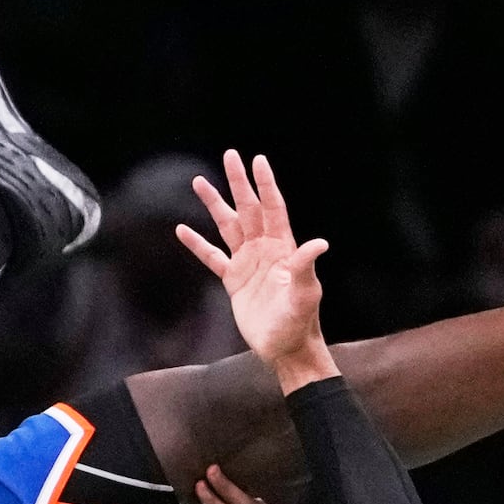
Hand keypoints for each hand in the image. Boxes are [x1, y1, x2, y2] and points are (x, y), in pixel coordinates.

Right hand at [176, 150, 332, 388]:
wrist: (286, 348)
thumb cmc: (300, 322)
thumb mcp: (305, 294)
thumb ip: (306, 267)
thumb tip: (320, 243)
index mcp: (283, 248)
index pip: (273, 208)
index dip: (265, 185)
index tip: (258, 160)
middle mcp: (264, 249)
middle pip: (248, 209)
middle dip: (239, 183)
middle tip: (229, 155)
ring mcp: (247, 263)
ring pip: (228, 226)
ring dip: (214, 204)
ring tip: (199, 181)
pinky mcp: (233, 281)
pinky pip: (212, 256)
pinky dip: (197, 244)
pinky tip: (182, 230)